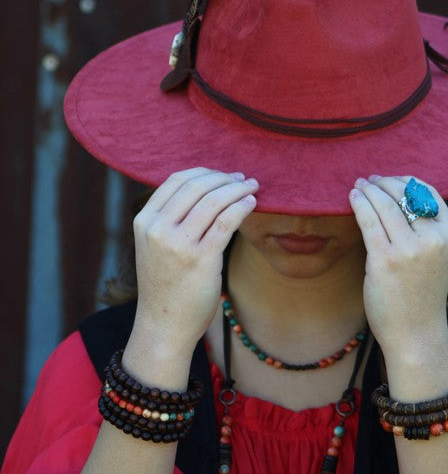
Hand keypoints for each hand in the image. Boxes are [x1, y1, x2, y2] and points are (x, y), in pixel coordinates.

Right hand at [131, 167, 258, 353]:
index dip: (205, 172)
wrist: (163, 326)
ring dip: (238, 189)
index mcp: (144, 221)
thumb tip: (206, 188)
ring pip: (214, 201)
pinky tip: (252, 203)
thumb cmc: (166, 284)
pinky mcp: (201, 259)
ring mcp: (178, 244)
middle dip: (224, 178)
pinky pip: (226, 221)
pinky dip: (242, 207)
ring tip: (252, 187)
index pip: (176, 180)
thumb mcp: (156, 245)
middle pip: (197, 186)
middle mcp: (157, 229)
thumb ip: (171, 218)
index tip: (223, 174)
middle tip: (243, 178)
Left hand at [349, 175, 447, 355]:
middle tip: (369, 180)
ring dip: (369, 190)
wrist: (416, 333)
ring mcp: (409, 249)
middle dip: (383, 182)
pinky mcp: (384, 259)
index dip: (405, 180)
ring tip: (359, 185)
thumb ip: (424, 228)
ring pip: (384, 205)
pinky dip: (359, 204)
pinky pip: (368, 221)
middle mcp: (433, 239)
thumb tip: (396, 196)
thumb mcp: (435, 256)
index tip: (389, 178)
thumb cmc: (421, 294)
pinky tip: (353, 197)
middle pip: (404, 195)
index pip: (429, 193)